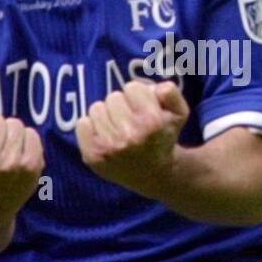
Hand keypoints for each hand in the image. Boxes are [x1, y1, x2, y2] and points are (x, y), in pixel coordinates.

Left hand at [76, 79, 189, 194]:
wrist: (154, 174)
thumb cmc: (164, 137)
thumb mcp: (179, 113)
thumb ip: (170, 92)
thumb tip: (153, 88)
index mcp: (151, 122)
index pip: (132, 87)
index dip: (139, 96)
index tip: (144, 109)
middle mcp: (130, 136)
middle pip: (113, 97)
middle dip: (122, 105)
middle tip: (130, 120)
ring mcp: (108, 147)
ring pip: (96, 108)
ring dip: (107, 115)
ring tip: (118, 128)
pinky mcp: (92, 156)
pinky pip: (82, 123)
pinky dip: (91, 127)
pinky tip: (105, 136)